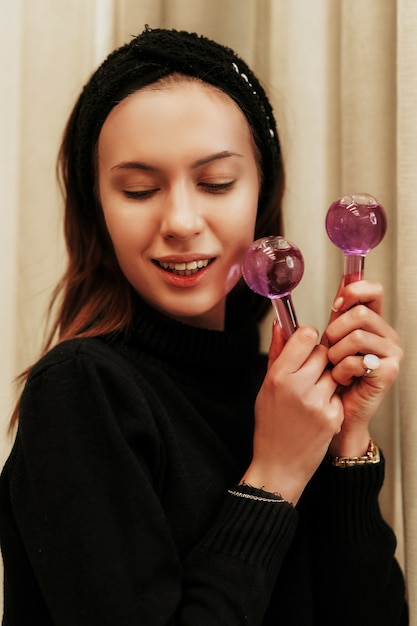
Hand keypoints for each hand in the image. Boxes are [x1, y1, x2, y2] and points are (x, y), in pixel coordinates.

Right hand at [242, 322, 343, 504]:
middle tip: (308, 372)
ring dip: (326, 377)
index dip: (307, 338)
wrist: (279, 464)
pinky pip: (338, 393)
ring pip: (334, 371)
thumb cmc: (270, 424)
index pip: (305, 336)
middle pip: (323, 351)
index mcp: (278, 376)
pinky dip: (331, 398)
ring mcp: (318, 402)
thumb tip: (281, 324)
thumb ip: (276, 352)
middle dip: (318, 358)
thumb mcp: (266, 386)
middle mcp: (298, 387)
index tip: (304, 345)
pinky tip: (317, 411)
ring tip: (311, 394)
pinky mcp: (333, 416)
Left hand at [323, 279, 402, 456]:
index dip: (353, 291)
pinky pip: (357, 360)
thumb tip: (331, 287)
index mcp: (373, 323)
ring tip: (335, 367)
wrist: (336, 411)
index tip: (336, 305)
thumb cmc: (332, 377)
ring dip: (336, 354)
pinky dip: (342, 370)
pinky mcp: (389, 371)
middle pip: (360, 313)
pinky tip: (342, 379)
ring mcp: (392, 352)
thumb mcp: (327, 341)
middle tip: (330, 350)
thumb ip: (330, 316)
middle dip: (335, 331)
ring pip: (357, 336)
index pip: (373, 291)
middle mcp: (386, 334)